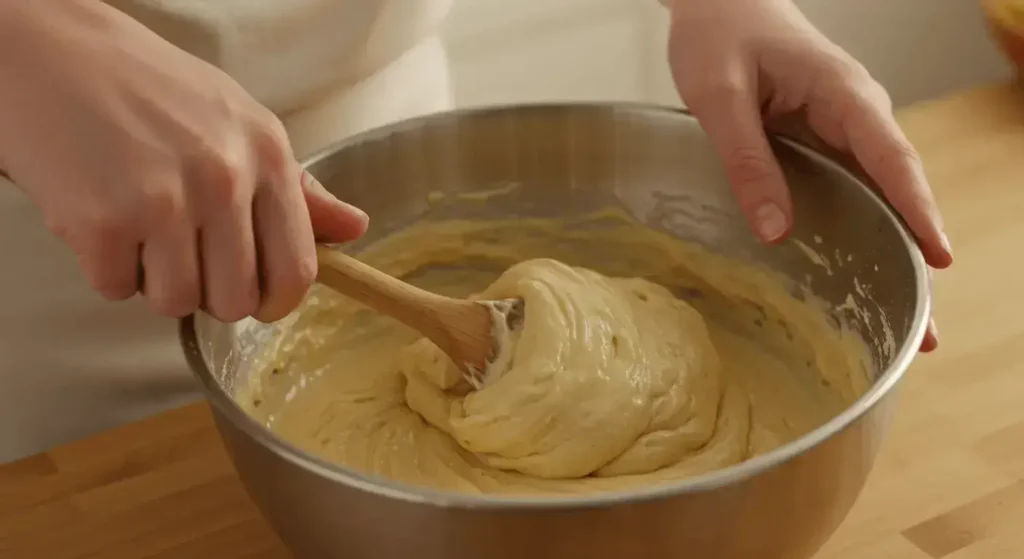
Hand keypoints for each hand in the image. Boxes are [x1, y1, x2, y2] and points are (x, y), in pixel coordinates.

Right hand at [0, 1, 367, 322]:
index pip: (296, 268)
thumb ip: (298, 187)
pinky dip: (107, 268)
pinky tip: (103, 218)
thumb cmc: (151, 89)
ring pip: (177, 302)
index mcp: (267, 156)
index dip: (278, 301)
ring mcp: (163, 202)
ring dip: (155, 281)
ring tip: (141, 229)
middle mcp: (224, 180)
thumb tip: (353, 228)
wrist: (50, 53)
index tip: (259, 300)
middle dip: (211, 293)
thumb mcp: (240, 122)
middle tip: (185, 254)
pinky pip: (117, 289)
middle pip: (237, 300)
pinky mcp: (101, 221)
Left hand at [665, 0, 948, 350]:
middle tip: (926, 329)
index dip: (917, 211)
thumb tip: (777, 231)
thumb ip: (746, 160)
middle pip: (897, 191)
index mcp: (842, 93)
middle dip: (915, 257)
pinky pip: (853, 192)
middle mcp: (856, 115)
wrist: (719, 3)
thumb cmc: (719, 35)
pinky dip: (864, 233)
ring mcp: (844, 131)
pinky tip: (861, 277)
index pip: (892, 158)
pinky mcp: (824, 144)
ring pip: (880, 198)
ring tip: (907, 324)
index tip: (939, 260)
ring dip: (894, 255)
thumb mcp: (719, 97)